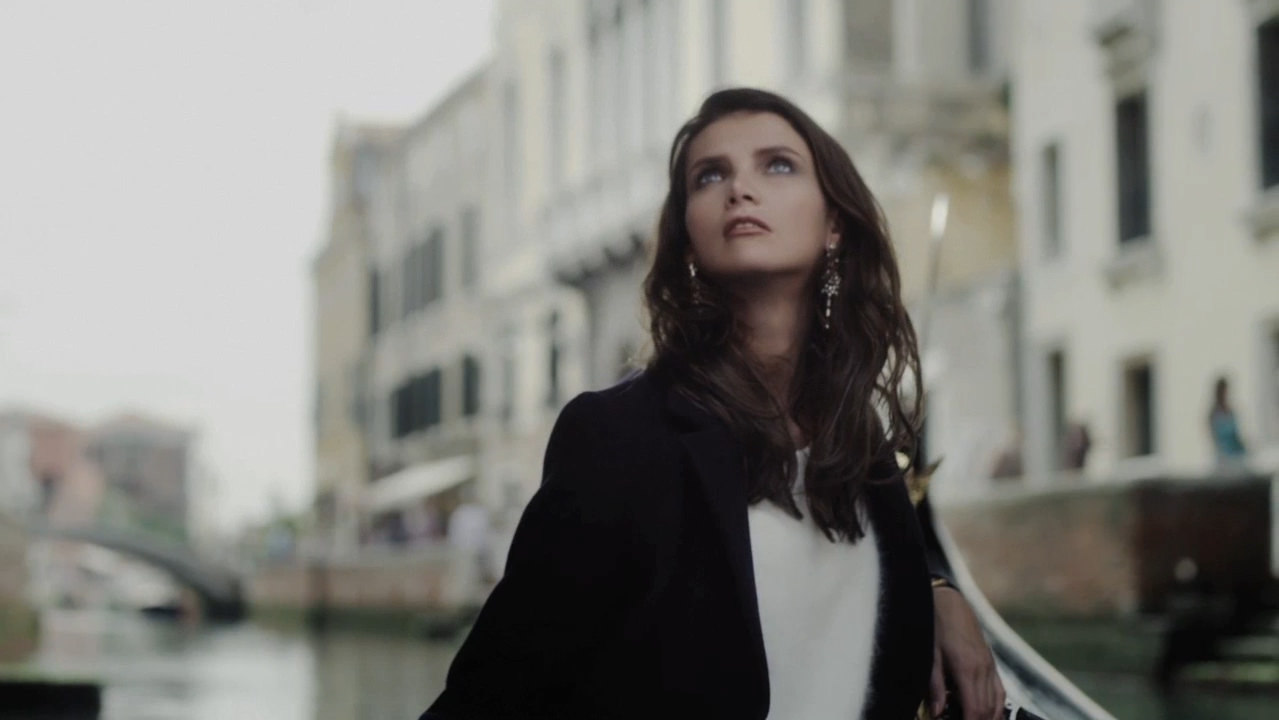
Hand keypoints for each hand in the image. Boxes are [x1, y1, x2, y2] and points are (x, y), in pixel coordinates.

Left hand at [929, 587, 1004, 718]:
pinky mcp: (990, 661)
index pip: (974, 708)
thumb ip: (934, 685)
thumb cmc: (936, 625)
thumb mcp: (930, 654)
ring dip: (989, 718)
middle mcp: (983, 668)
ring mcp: (989, 665)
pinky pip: (1000, 690)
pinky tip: (990, 715)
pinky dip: (997, 707)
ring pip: (996, 702)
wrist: (949, 601)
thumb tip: (937, 711)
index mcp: (966, 668)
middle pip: (987, 709)